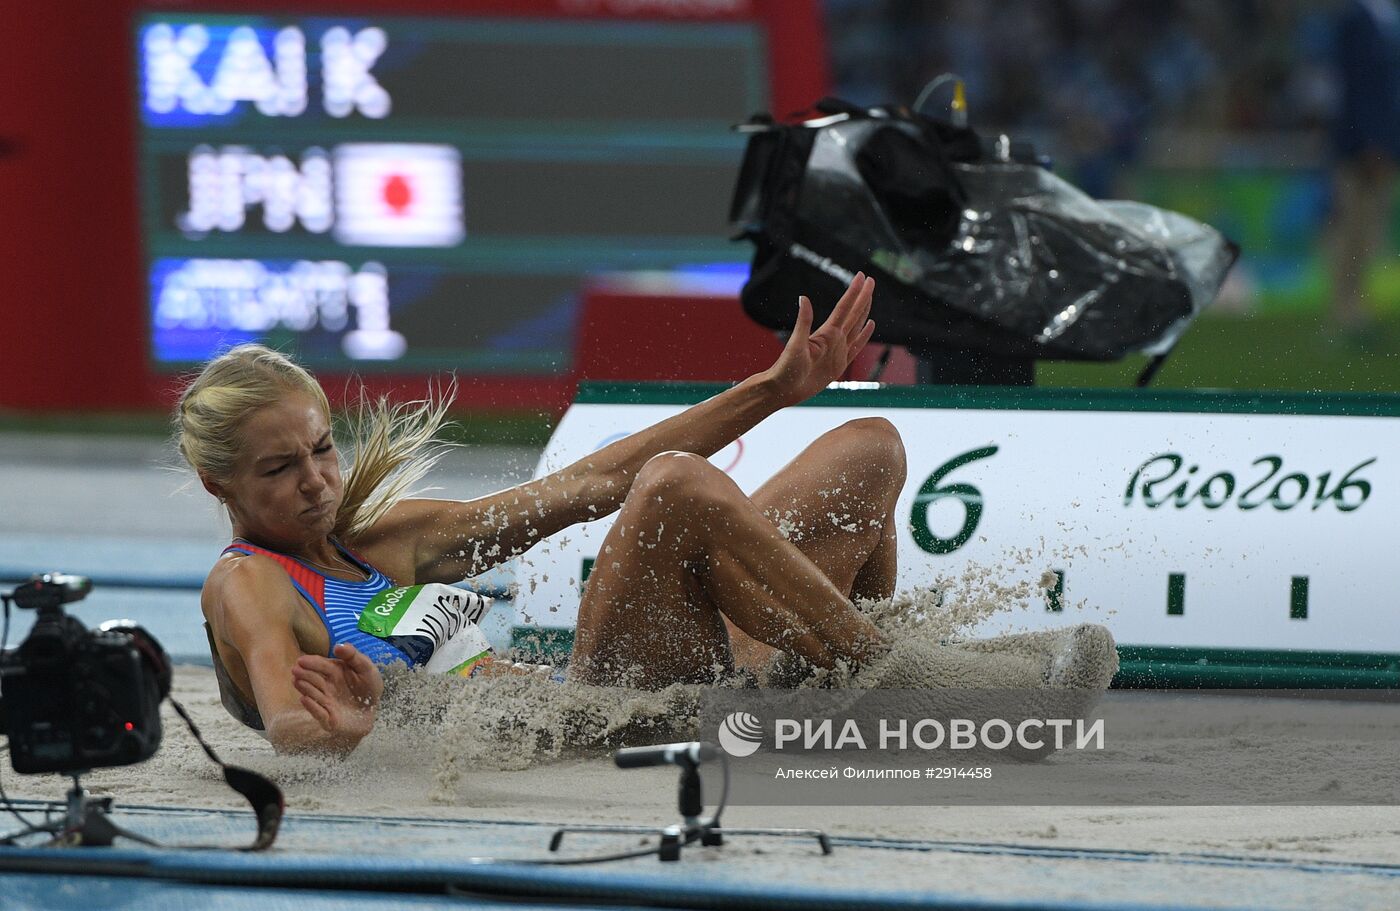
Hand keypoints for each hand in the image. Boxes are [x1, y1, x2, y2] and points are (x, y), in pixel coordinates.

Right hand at [291, 643, 383, 742]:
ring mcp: (326, 702)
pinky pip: (319, 713)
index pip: (321, 665)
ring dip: (305, 688)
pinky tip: (304, 699)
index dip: (311, 662)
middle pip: (314, 679)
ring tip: (297, 681)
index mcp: (334, 672)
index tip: (301, 660)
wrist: (372, 711)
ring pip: (314, 694)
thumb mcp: (366, 668)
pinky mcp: (328, 719)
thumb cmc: (368, 687)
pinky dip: (312, 707)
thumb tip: (338, 646)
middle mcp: (326, 686)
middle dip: (304, 674)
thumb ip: (353, 656)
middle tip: (296, 670)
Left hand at [762, 273, 875, 406]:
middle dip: (862, 297)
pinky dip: (864, 336)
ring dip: (864, 312)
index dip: (854, 292)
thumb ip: (803, 321)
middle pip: (853, 314)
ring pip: (856, 327)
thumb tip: (803, 298)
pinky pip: (856, 347)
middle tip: (871, 280)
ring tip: (870, 298)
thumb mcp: (796, 344)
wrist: (784, 388)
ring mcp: (838, 350)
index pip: (844, 308)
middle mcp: (834, 339)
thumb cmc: (787, 368)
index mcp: (826, 333)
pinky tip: (870, 325)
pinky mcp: (840, 364)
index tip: (862, 277)